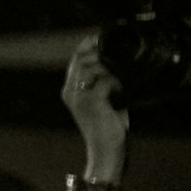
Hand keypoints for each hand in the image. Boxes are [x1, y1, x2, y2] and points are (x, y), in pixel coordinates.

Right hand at [63, 36, 128, 174]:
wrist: (104, 151)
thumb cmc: (106, 128)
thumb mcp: (101, 102)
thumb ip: (102, 83)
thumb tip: (116, 65)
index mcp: (70, 89)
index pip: (75, 58)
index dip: (87, 45)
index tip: (101, 38)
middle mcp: (70, 91)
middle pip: (81, 58)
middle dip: (98, 50)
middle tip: (114, 52)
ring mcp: (79, 96)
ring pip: (92, 67)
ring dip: (109, 68)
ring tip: (118, 79)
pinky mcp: (92, 102)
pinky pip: (105, 81)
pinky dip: (116, 83)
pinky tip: (120, 92)